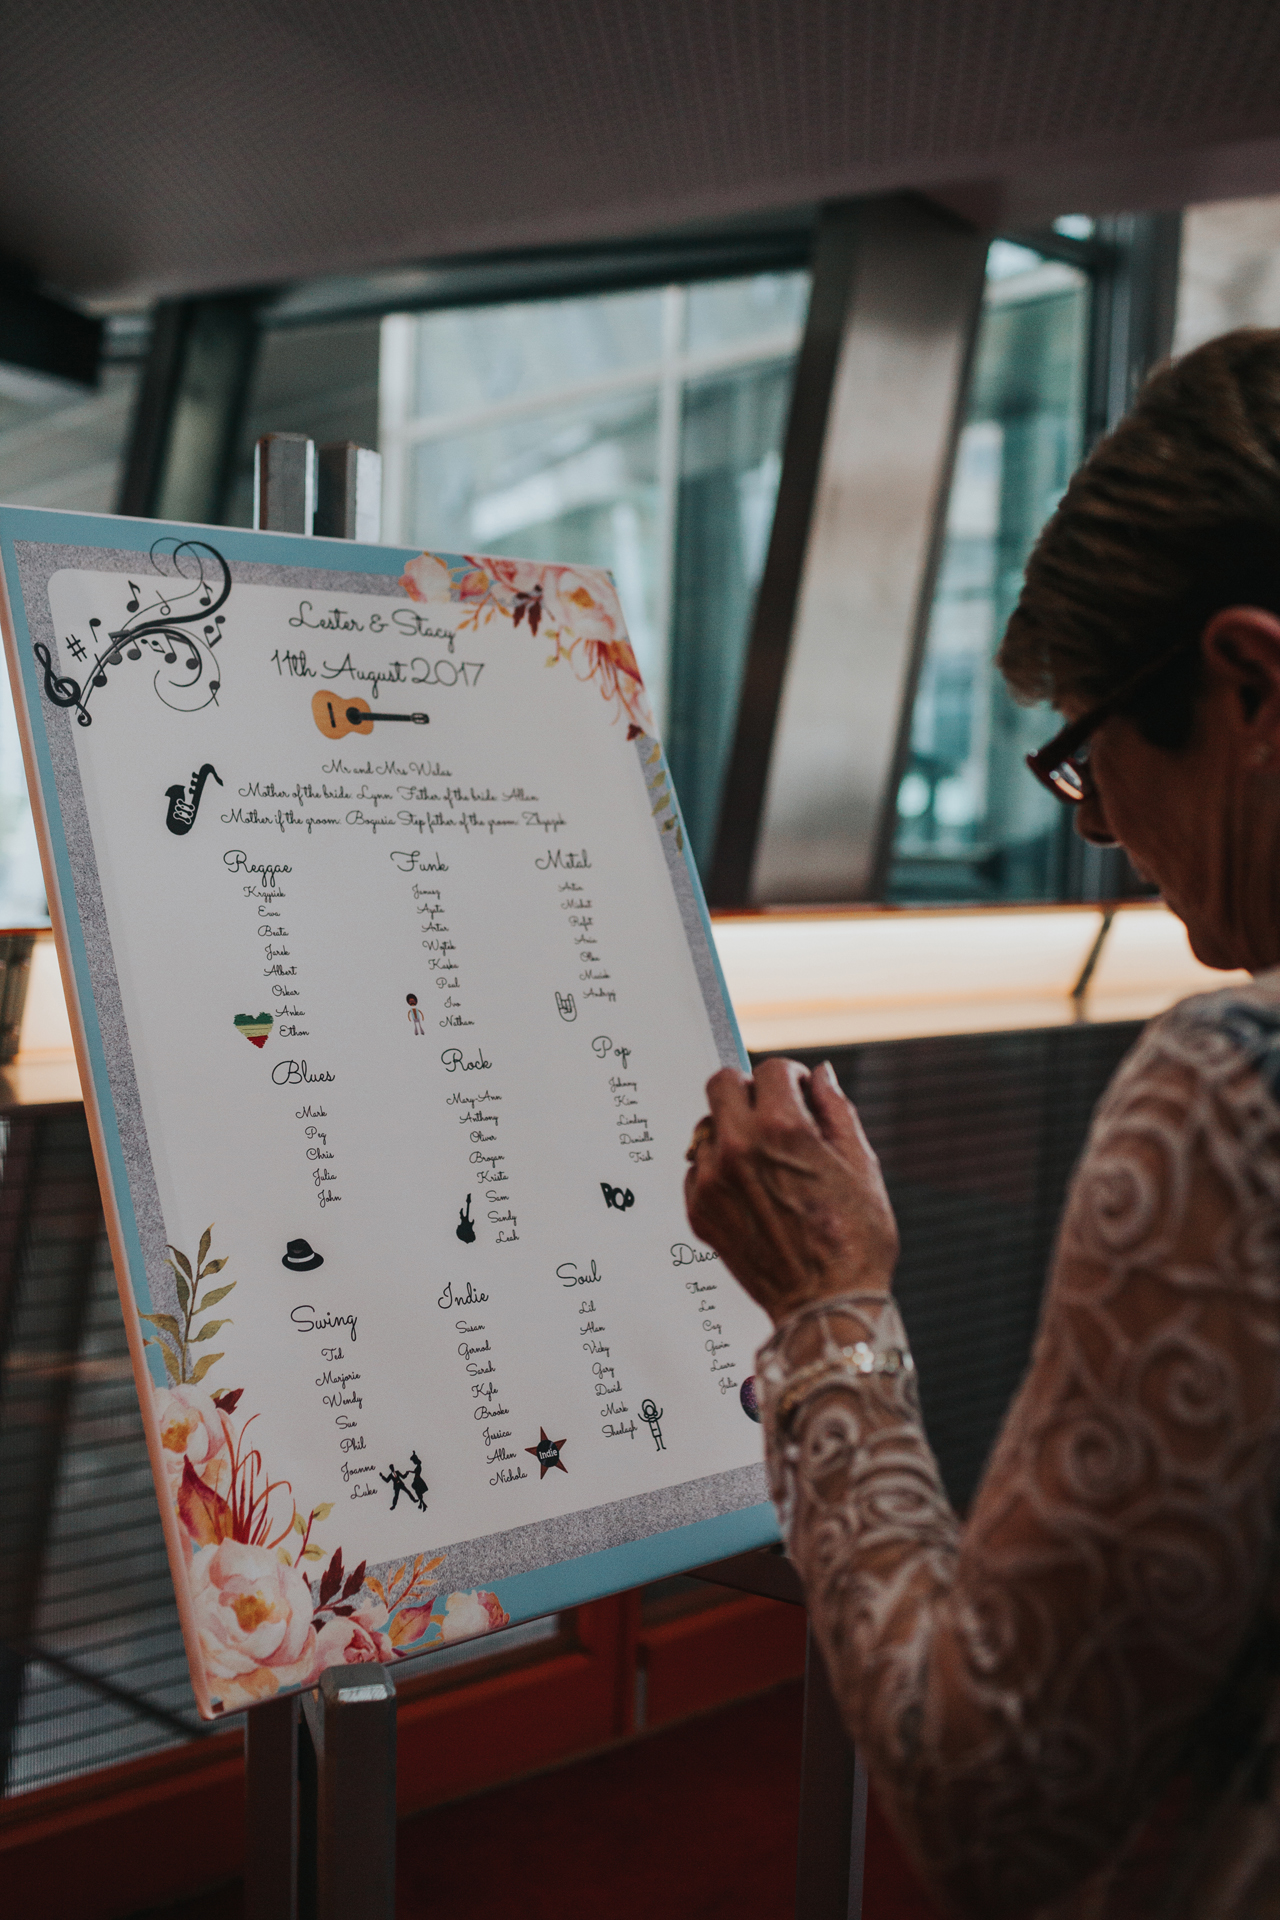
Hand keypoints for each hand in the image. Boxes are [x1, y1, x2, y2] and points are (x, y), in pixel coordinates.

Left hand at [684, 1058, 897, 1325]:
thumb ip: (835, 1109)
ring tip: (766, 1164)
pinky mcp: (699, 1210)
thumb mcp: (861, 1165)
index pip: (771, 1069)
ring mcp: (712, 1180)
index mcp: (782, 1128)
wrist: (827, 1305)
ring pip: (708, 1126)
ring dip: (733, 1132)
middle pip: (721, 1083)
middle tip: (774, 1116)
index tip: (800, 1094)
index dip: (793, 1078)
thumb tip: (820, 1075)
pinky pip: (698, 1167)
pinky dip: (720, 1170)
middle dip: (750, 1090)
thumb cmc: (855, 1239)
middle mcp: (738, 1147)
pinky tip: (753, 1194)